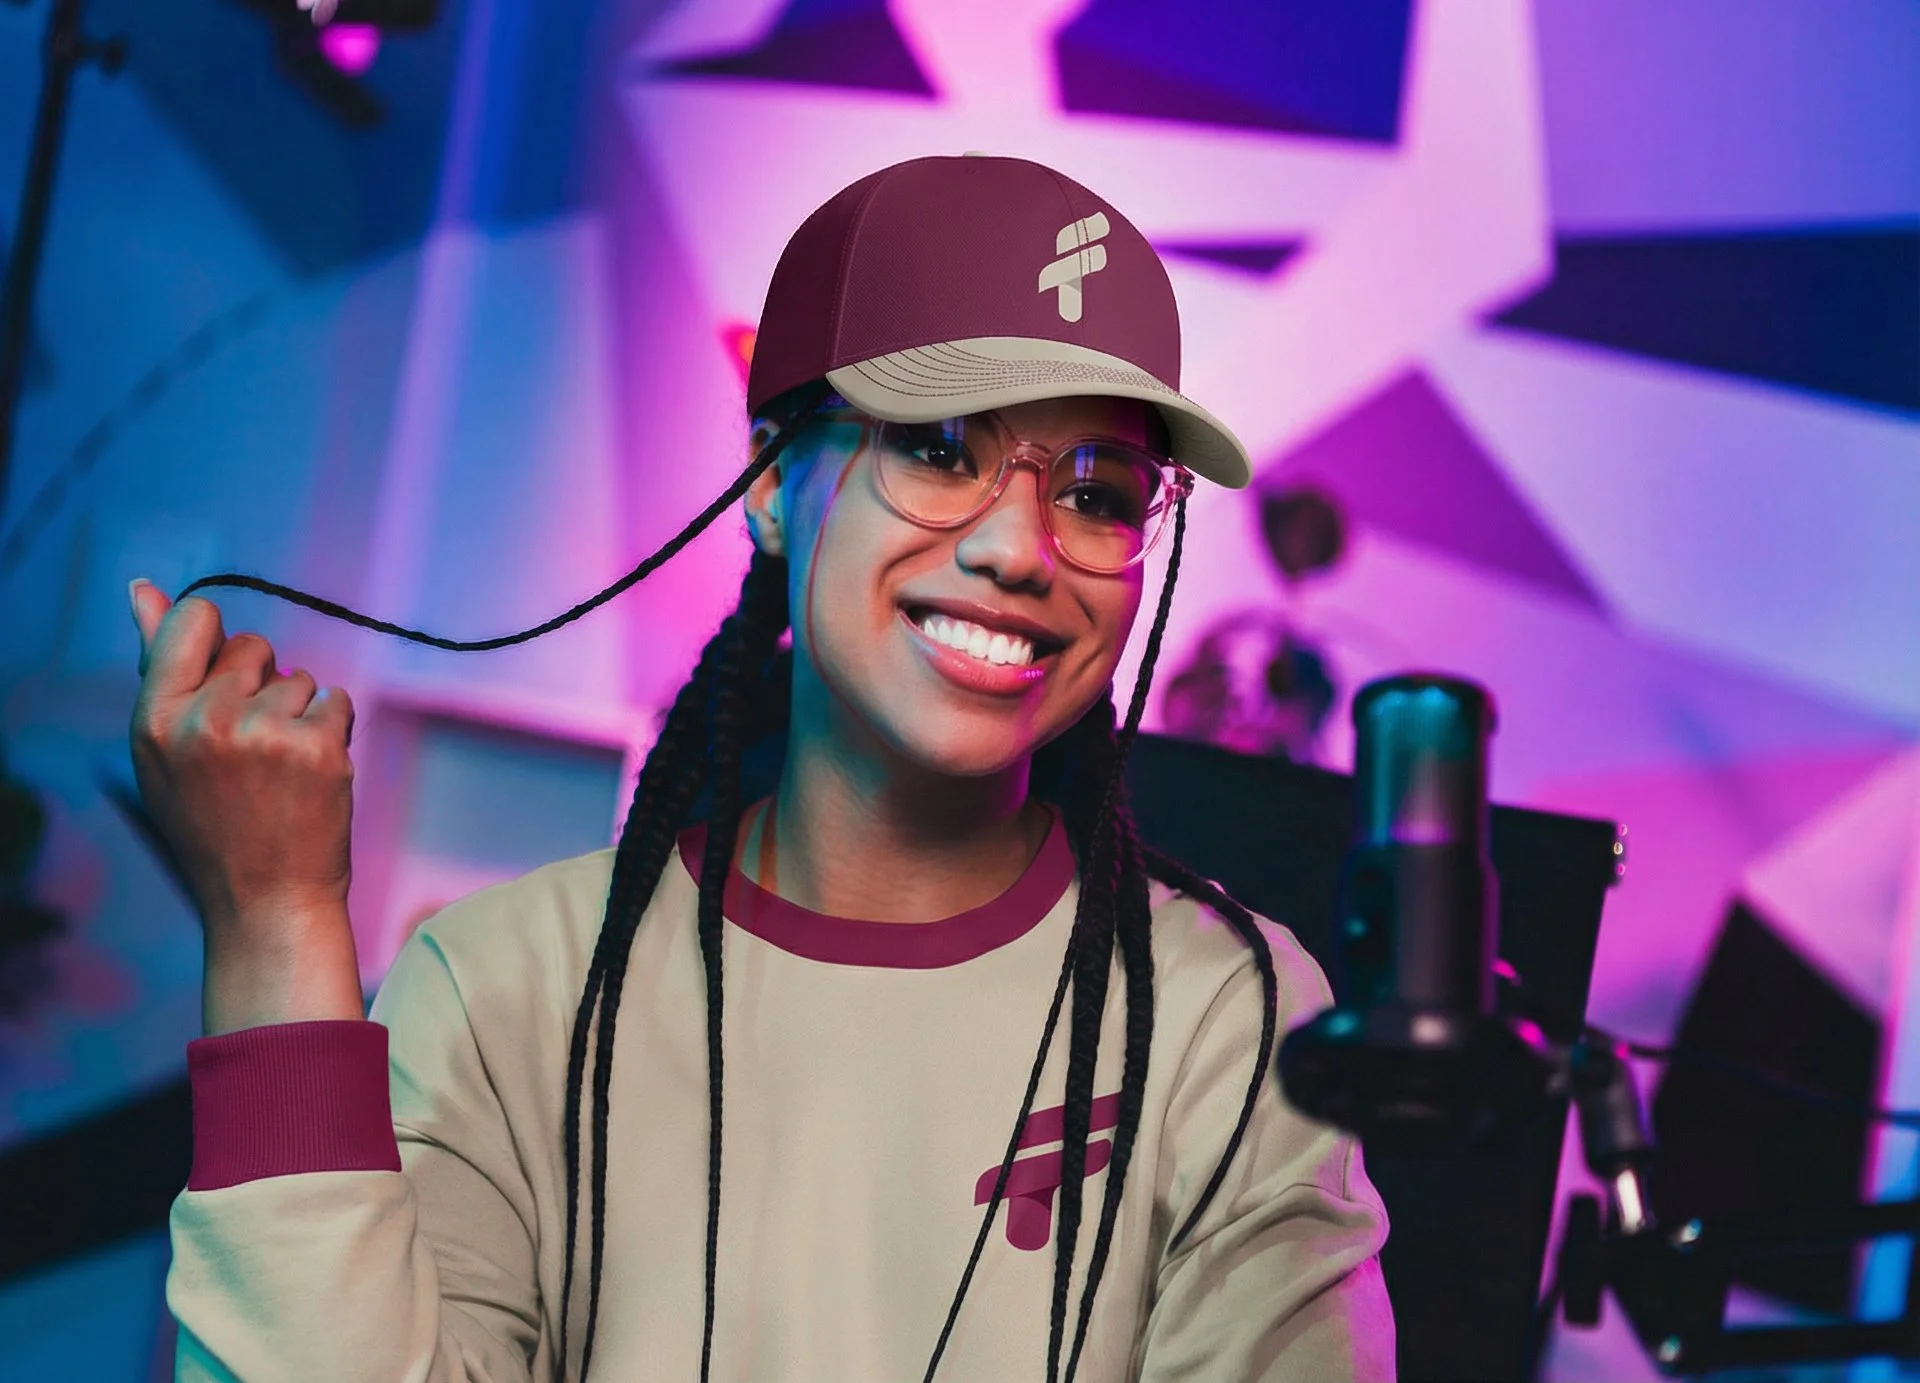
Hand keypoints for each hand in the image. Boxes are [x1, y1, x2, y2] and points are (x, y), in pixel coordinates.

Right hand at [129, 580, 364, 1032]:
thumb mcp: (163, 750)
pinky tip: (312, 774)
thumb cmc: (213, 822)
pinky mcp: (318, 748)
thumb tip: (142, 588)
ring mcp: (263, 734)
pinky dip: (333, 730)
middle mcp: (204, 721)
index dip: (219, 644)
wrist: (265, 902)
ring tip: (278, 772)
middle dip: (261, 684)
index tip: (224, 685)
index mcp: (154, 719)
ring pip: (300, 678)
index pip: (194, 619)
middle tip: (249, 751)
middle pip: (254, 646)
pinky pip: (337, 700)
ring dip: (299, 714)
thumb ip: (159, 665)